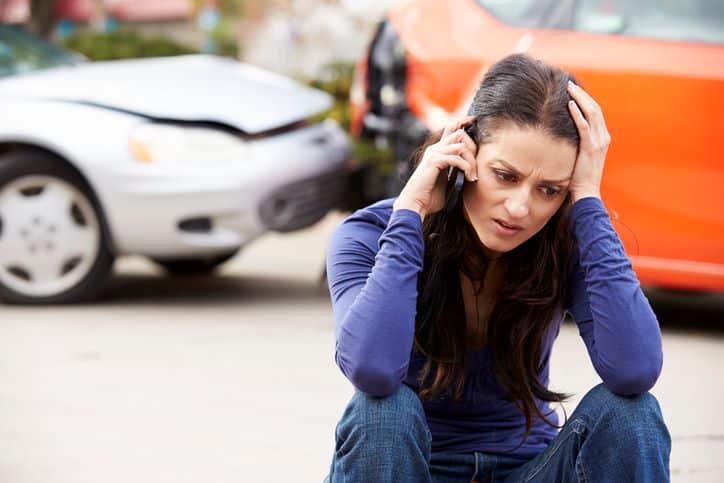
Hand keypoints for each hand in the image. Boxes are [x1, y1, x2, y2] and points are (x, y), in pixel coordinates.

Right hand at [394, 116, 477, 219]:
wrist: (415, 204)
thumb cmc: (429, 197)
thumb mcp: (447, 181)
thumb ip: (456, 171)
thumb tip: (472, 170)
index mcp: (437, 151)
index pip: (451, 130)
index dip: (463, 123)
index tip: (474, 121)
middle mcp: (435, 149)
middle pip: (459, 133)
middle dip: (473, 147)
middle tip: (476, 167)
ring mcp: (433, 154)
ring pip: (460, 145)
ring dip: (471, 161)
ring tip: (473, 176)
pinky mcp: (434, 161)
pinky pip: (456, 158)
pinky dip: (466, 167)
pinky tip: (468, 178)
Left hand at [567, 81, 610, 202]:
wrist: (586, 192)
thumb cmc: (580, 176)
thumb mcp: (582, 155)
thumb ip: (579, 142)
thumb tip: (565, 132)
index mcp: (602, 137)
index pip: (595, 112)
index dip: (585, 99)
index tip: (573, 90)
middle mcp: (603, 137)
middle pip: (595, 108)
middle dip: (582, 94)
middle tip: (569, 84)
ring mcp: (598, 142)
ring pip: (592, 113)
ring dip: (580, 98)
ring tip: (569, 88)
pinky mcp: (590, 148)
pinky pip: (584, 126)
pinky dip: (577, 113)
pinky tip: (569, 104)